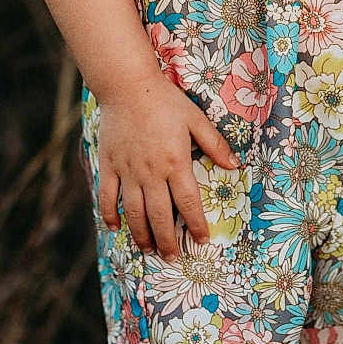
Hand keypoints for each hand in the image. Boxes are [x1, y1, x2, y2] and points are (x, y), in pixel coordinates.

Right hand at [95, 74, 240, 261]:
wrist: (127, 86)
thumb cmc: (165, 101)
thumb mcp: (195, 119)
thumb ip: (215, 144)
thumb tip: (235, 166)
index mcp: (175, 162)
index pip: (188, 202)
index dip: (196, 225)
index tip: (201, 241)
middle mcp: (151, 172)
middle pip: (160, 216)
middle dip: (168, 241)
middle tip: (173, 258)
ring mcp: (127, 171)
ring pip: (134, 212)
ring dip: (142, 235)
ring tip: (149, 250)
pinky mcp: (109, 165)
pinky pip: (107, 196)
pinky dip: (110, 215)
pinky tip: (114, 228)